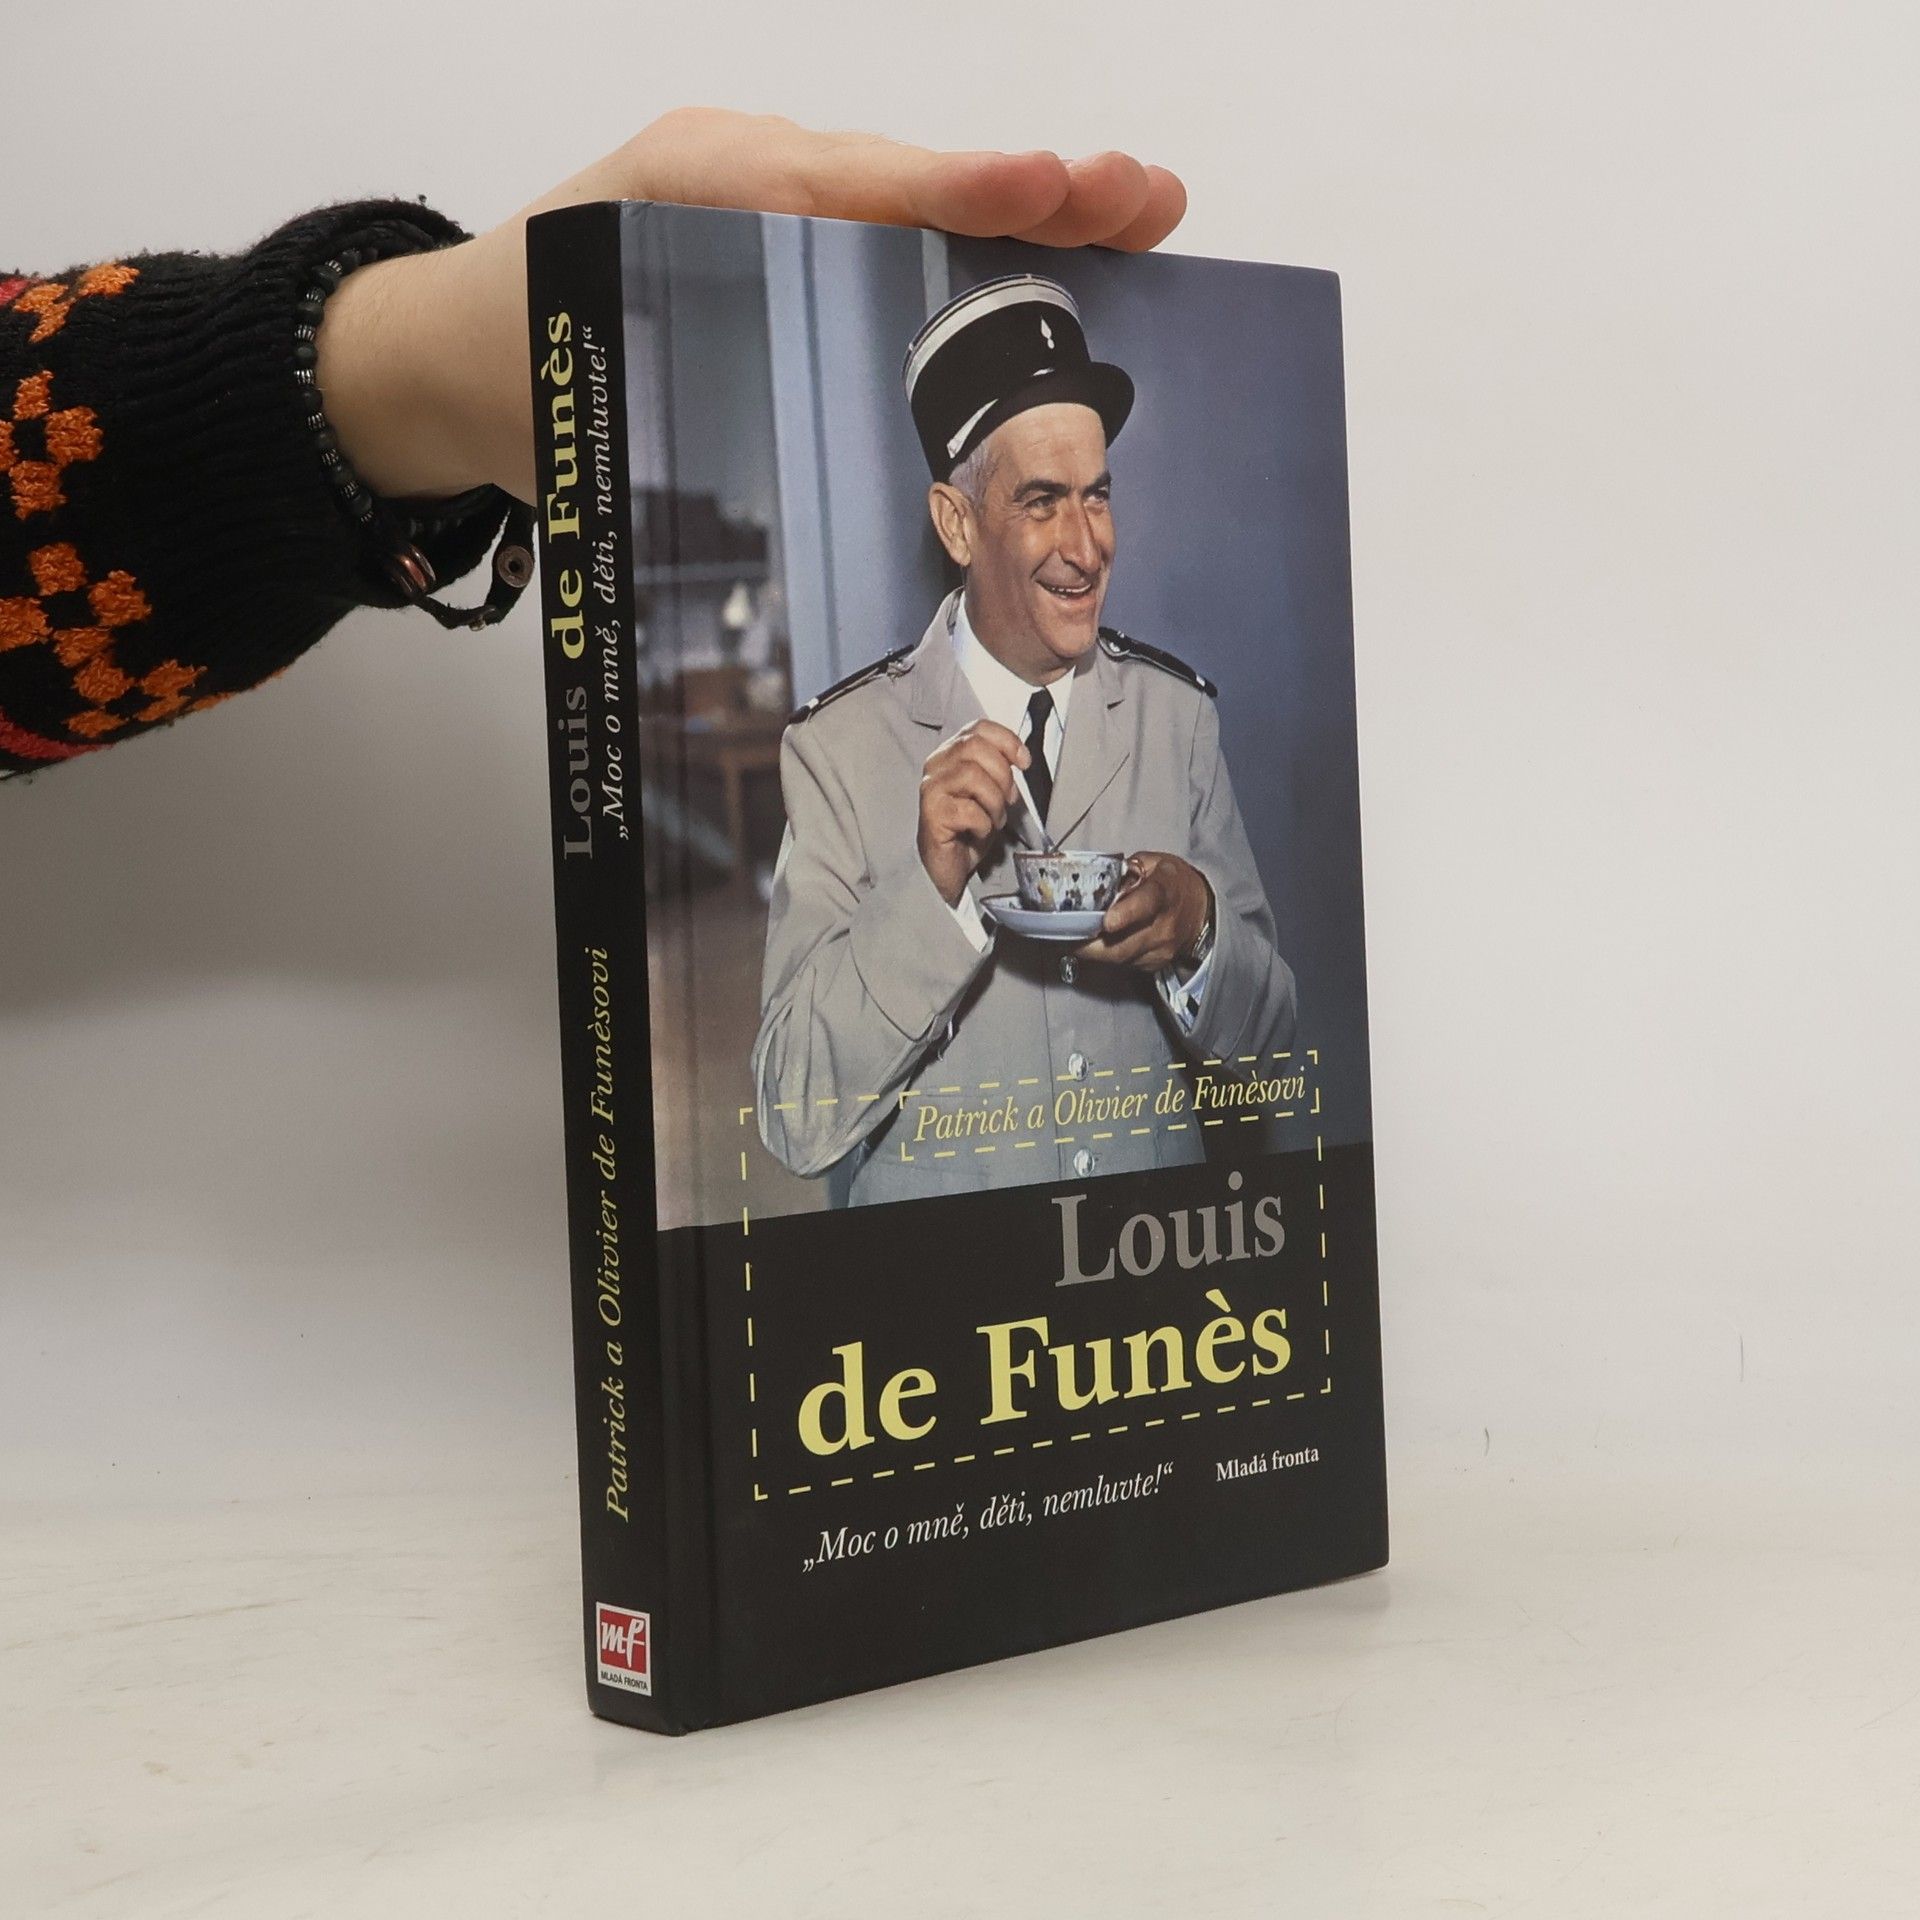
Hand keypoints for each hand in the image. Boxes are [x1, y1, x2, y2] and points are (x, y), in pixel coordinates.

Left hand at [315, 108, 1188, 502]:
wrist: (445, 366)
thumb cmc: (514, 352)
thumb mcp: (595, 359)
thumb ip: (698, 374)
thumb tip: (821, 444)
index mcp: (712, 186)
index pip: (864, 183)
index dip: (964, 191)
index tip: (1050, 187)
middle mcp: (758, 187)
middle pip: (917, 184)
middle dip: (1036, 192)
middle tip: (1145, 198)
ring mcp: (775, 219)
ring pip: (914, 216)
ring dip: (1025, 223)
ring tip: (1129, 217)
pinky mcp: (782, 268)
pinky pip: (886, 255)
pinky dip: (969, 262)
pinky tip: (1049, 279)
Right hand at [917, 719, 1030, 906]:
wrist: (947, 865)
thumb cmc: (968, 828)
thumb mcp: (990, 791)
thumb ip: (998, 769)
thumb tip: (1020, 758)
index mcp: (950, 755)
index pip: (978, 728)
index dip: (1007, 740)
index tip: (1024, 761)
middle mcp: (936, 766)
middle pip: (975, 747)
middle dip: (1002, 774)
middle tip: (1008, 798)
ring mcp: (931, 789)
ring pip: (973, 776)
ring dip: (994, 802)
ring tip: (992, 819)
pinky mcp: (932, 814)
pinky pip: (969, 810)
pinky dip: (984, 824)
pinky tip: (978, 832)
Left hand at [1076, 852, 1210, 971]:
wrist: (1202, 911)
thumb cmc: (1174, 883)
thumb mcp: (1154, 863)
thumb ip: (1125, 870)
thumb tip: (1098, 880)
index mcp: (1165, 892)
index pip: (1146, 904)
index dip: (1126, 914)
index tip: (1106, 922)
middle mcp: (1164, 926)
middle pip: (1123, 945)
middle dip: (1089, 943)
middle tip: (1062, 935)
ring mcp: (1159, 950)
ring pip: (1118, 959)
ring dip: (1091, 952)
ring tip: (1069, 940)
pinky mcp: (1153, 965)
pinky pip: (1122, 964)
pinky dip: (1103, 956)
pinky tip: (1091, 945)